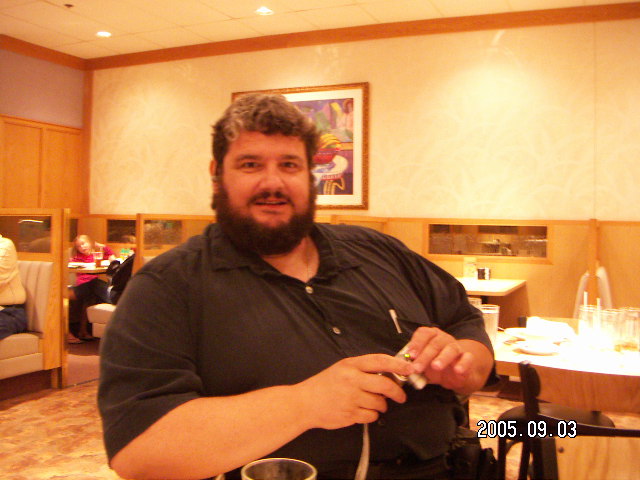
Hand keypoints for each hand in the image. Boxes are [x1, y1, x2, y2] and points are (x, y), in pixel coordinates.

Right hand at [295, 354, 412, 429]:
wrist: (305, 403)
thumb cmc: (325, 385)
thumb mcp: (342, 368)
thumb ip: (363, 369)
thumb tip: (389, 372)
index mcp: (351, 365)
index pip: (380, 361)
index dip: (398, 364)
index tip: (410, 368)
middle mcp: (352, 380)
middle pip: (385, 384)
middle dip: (397, 392)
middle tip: (401, 396)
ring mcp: (351, 398)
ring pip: (380, 402)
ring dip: (382, 405)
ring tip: (373, 403)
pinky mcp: (350, 414)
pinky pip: (372, 416)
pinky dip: (372, 415)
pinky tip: (363, 411)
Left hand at [405, 327, 474, 391]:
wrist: (456, 375)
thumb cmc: (435, 366)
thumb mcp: (423, 364)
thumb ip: (414, 364)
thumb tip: (403, 368)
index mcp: (431, 337)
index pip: (424, 333)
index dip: (416, 343)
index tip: (410, 355)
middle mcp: (444, 339)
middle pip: (435, 343)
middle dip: (425, 356)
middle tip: (417, 368)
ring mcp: (457, 348)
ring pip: (451, 349)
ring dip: (443, 357)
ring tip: (435, 366)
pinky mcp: (468, 359)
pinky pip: (467, 358)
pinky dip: (463, 363)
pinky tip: (458, 370)